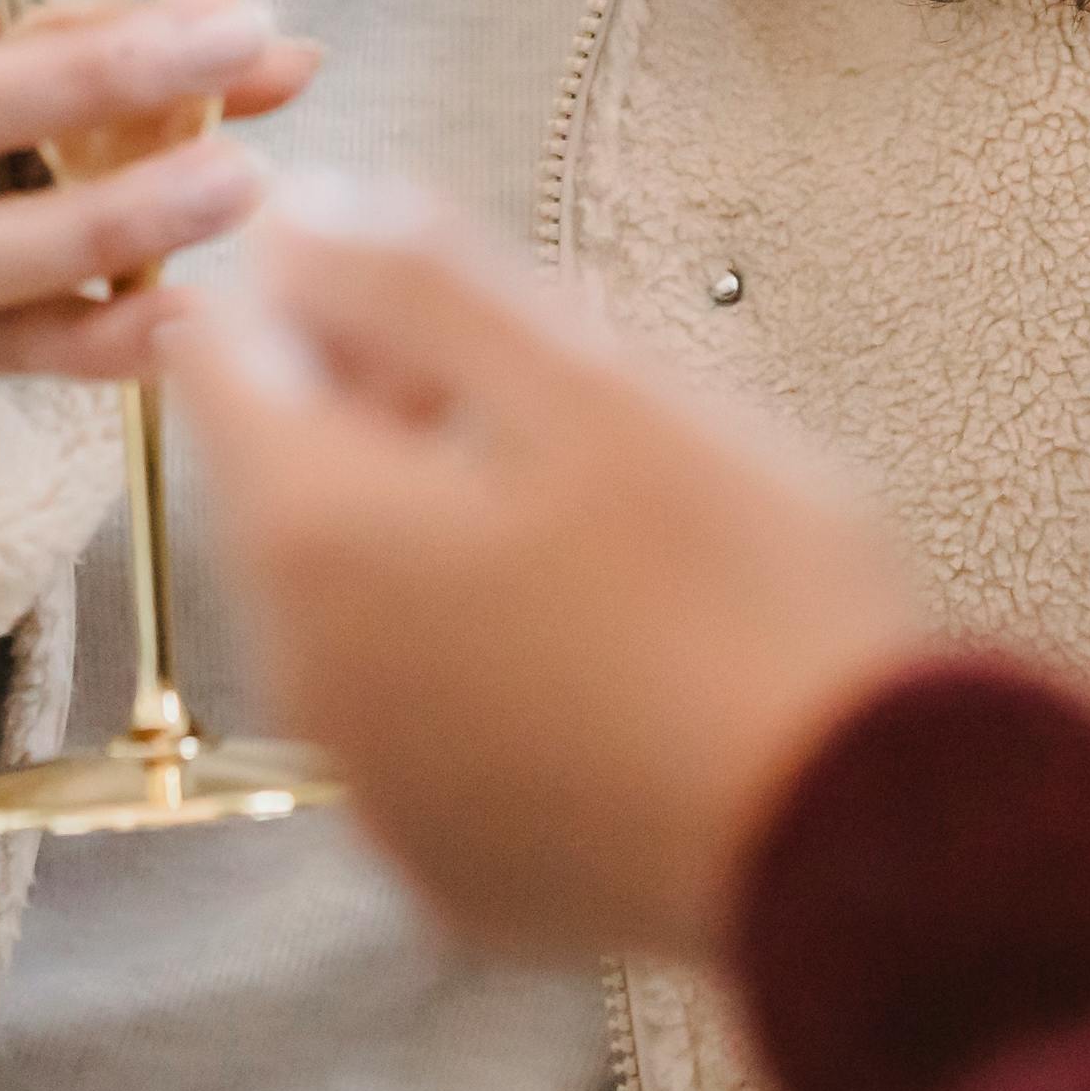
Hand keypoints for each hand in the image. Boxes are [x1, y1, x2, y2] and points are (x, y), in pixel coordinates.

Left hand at [170, 187, 928, 961]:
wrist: (866, 843)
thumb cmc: (745, 597)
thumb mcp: (593, 391)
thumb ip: (419, 288)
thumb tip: (296, 219)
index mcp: (317, 537)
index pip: (223, 359)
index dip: (321, 296)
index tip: (448, 299)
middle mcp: (303, 676)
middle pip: (287, 489)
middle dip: (388, 418)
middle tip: (561, 401)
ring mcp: (372, 790)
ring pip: (353, 608)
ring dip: (438, 539)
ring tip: (607, 528)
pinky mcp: (447, 871)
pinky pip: (421, 726)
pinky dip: (480, 668)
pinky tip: (613, 656)